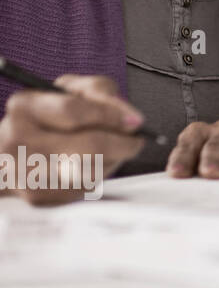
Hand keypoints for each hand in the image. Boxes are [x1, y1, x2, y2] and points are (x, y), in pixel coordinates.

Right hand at [0, 75, 143, 204]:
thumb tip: (129, 117)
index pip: (74, 111)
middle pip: (89, 146)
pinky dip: (99, 175)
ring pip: (91, 171)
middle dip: (123, 143)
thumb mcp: (69, 90)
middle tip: (136, 140)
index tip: (134, 120)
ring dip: (114, 160)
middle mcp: (18, 140)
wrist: (14, 152)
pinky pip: (84, 188)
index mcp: (25, 108)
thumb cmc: (48, 116)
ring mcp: (25, 173)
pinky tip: (95, 164)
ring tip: (114, 150)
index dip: (112, 115)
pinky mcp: (38, 196)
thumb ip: (99, 92)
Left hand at [166, 117, 218, 178]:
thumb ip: (190, 175)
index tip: (178, 174)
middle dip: (212, 158)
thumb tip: (180, 192)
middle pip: (217, 143)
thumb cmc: (218, 167)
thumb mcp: (198, 168)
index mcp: (200, 133)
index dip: (183, 158)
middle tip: (210, 173)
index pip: (189, 143)